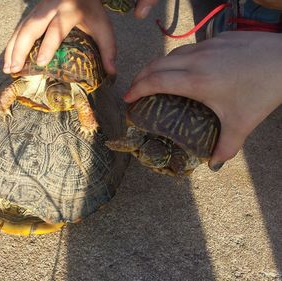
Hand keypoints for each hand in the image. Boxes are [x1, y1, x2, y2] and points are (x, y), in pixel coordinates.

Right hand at [3, 0, 116, 74]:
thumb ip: (108, 49)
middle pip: (31, 29)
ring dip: (12, 48)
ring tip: (8, 69)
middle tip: (15, 69)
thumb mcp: (103, 26)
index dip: (48, 46)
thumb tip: (112, 73)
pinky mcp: (32, 13)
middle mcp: (50, 10)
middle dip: (21, 50)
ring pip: (21, 28)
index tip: (41, 63)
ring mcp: (39, 10)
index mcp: (69, 11)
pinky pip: (19, 28)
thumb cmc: (91, 9)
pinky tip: (8, 59)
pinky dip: (12, 44)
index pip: (56, 30)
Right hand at [124, 31, 281, 170]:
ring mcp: (206, 46)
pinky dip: (177, 59)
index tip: (127, 98)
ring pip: (171, 54)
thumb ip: (226, 147)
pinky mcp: (218, 38)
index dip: (136, 88)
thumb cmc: (263, 91)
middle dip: (140, 77)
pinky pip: (189, 48)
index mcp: (196, 81)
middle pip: (156, 65)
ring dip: (157, 66)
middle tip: (134, 90)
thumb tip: (213, 165)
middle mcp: (196, 60)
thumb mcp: (242, 122)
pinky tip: (184, 68)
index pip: (155, 81)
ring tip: (153, 78)